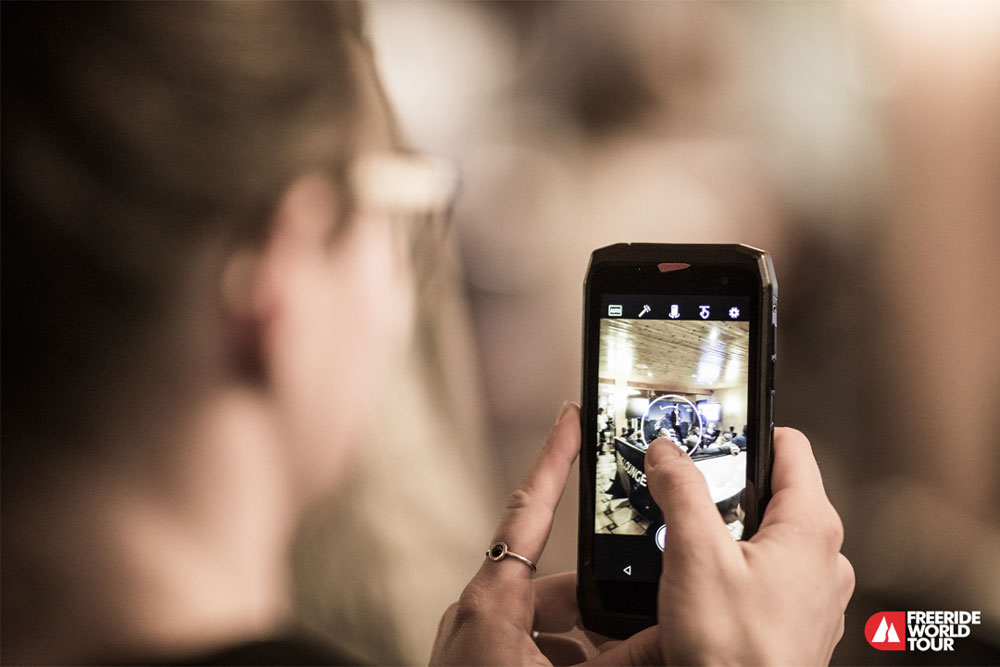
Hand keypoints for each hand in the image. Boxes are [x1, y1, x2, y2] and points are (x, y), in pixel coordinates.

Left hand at [430, 402, 654, 665]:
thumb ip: (620, 658)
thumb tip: (672, 635)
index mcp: (491, 603)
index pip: (530, 510)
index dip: (555, 458)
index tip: (570, 416)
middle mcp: (478, 612)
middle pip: (553, 581)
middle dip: (598, 600)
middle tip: (640, 614)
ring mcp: (474, 637)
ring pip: (542, 615)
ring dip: (582, 635)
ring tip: (618, 656)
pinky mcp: (476, 660)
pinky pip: (525, 640)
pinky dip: (560, 651)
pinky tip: (587, 666)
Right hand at [645, 427, 854, 664]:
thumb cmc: (736, 653)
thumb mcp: (695, 555)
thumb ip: (682, 491)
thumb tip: (670, 452)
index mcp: (811, 528)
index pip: (790, 447)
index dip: (749, 429)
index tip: (714, 427)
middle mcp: (823, 558)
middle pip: (773, 493)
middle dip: (727, 488)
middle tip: (685, 490)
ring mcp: (812, 594)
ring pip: (767, 538)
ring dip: (728, 534)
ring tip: (686, 542)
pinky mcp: (794, 622)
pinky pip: (765, 577)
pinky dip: (735, 570)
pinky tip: (701, 586)